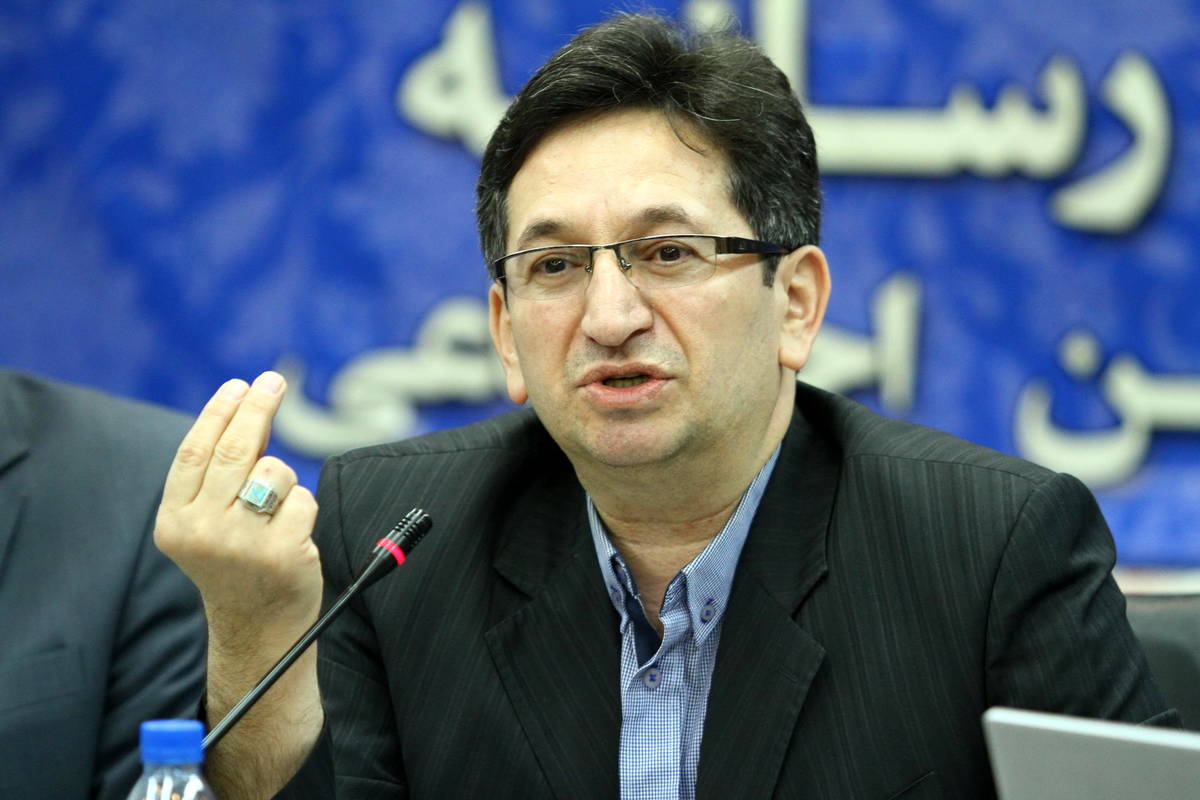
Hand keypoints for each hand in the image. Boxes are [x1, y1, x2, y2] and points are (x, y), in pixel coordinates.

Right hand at [155, 371, 324, 796]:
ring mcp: (244, 544)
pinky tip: (292, 537)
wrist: (257, 629)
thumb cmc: (236, 565)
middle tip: (273, 381)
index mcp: (175, 522)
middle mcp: (203, 532)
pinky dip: (304, 509)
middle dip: (258, 407)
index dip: (219, 411)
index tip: (240, 384)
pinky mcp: (284, 552)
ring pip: (275, 472)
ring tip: (274, 513)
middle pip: (236, 449)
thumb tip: (249, 411)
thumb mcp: (208, 525)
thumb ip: (216, 480)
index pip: (195, 451)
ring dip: (283, 479)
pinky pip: (304, 500)